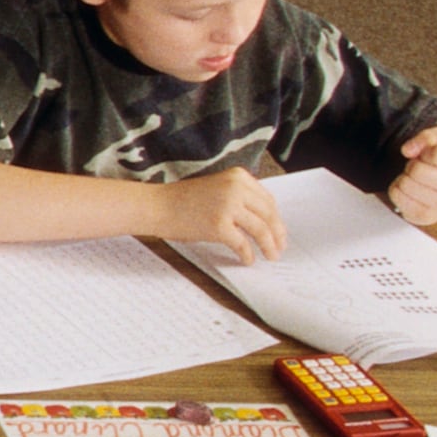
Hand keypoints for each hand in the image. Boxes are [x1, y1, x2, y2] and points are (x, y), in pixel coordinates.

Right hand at [162, 166, 285, 263]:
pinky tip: (247, 260)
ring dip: (269, 246)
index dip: (276, 219)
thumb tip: (262, 221)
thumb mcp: (216, 188)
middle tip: (280, 248)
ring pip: (261, 230)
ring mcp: (228, 206)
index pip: (268, 200)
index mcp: (238, 176)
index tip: (279, 231)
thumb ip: (239, 197)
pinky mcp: (219, 225)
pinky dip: (248, 254)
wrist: (156, 206)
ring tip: (270, 256)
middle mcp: (236, 188)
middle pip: (269, 214)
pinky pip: (243, 244)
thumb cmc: (181, 200)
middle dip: (277, 234)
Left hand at [386, 118, 436, 226]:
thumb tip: (408, 150)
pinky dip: (397, 188)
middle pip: (418, 170)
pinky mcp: (425, 217)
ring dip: (405, 176)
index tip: (431, 155)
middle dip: (414, 163)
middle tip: (421, 166)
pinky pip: (396, 196)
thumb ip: (427, 137)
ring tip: (417, 178)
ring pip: (406, 184)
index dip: (428, 150)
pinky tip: (411, 187)